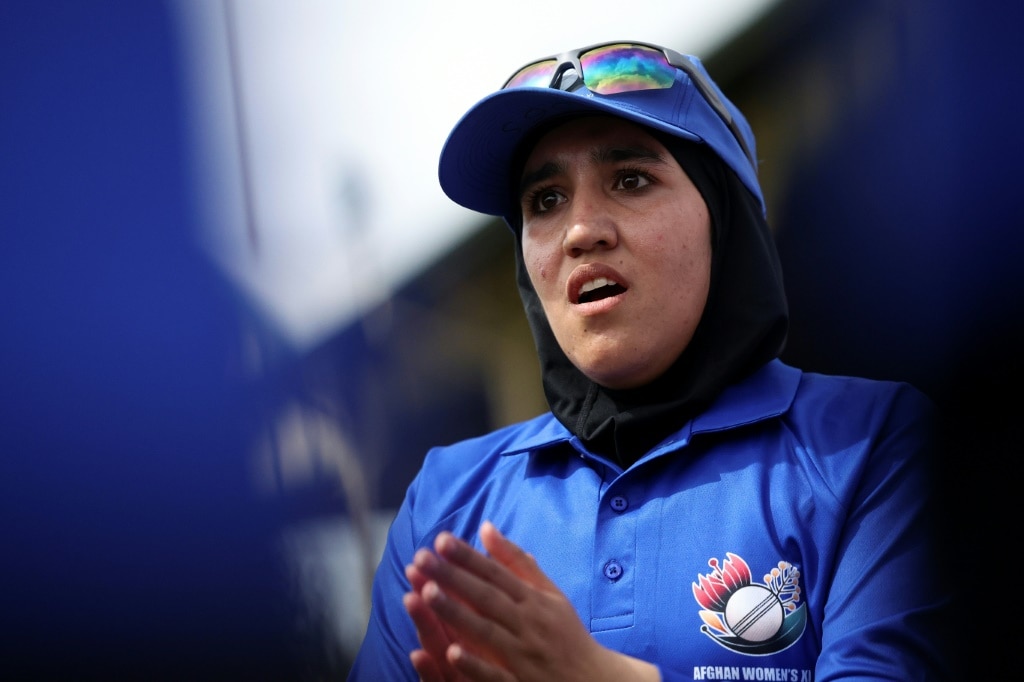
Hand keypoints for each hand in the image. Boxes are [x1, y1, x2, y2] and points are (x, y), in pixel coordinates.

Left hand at [403, 521, 659, 681]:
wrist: (597, 681)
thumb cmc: (566, 634)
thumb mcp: (549, 594)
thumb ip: (516, 562)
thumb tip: (486, 528)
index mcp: (534, 600)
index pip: (496, 573)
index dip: (468, 557)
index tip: (441, 540)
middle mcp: (529, 624)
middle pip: (486, 597)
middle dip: (453, 577)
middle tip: (422, 559)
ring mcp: (524, 655)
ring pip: (486, 631)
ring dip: (457, 613)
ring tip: (427, 593)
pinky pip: (495, 674)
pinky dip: (475, 664)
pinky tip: (450, 652)